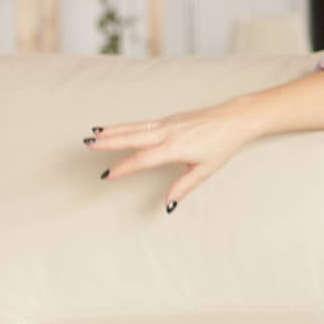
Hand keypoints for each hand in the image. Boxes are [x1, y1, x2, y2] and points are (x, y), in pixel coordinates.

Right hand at [83, 100, 261, 211]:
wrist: (235, 119)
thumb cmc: (223, 144)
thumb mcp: (206, 170)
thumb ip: (184, 186)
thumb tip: (168, 204)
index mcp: (176, 147)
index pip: (144, 159)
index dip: (124, 167)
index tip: (107, 174)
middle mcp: (168, 133)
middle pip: (133, 138)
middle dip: (110, 142)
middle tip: (88, 145)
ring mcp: (168, 123)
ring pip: (135, 128)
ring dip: (113, 131)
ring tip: (93, 134)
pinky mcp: (169, 119)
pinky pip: (142, 123)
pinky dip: (126, 125)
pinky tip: (115, 128)